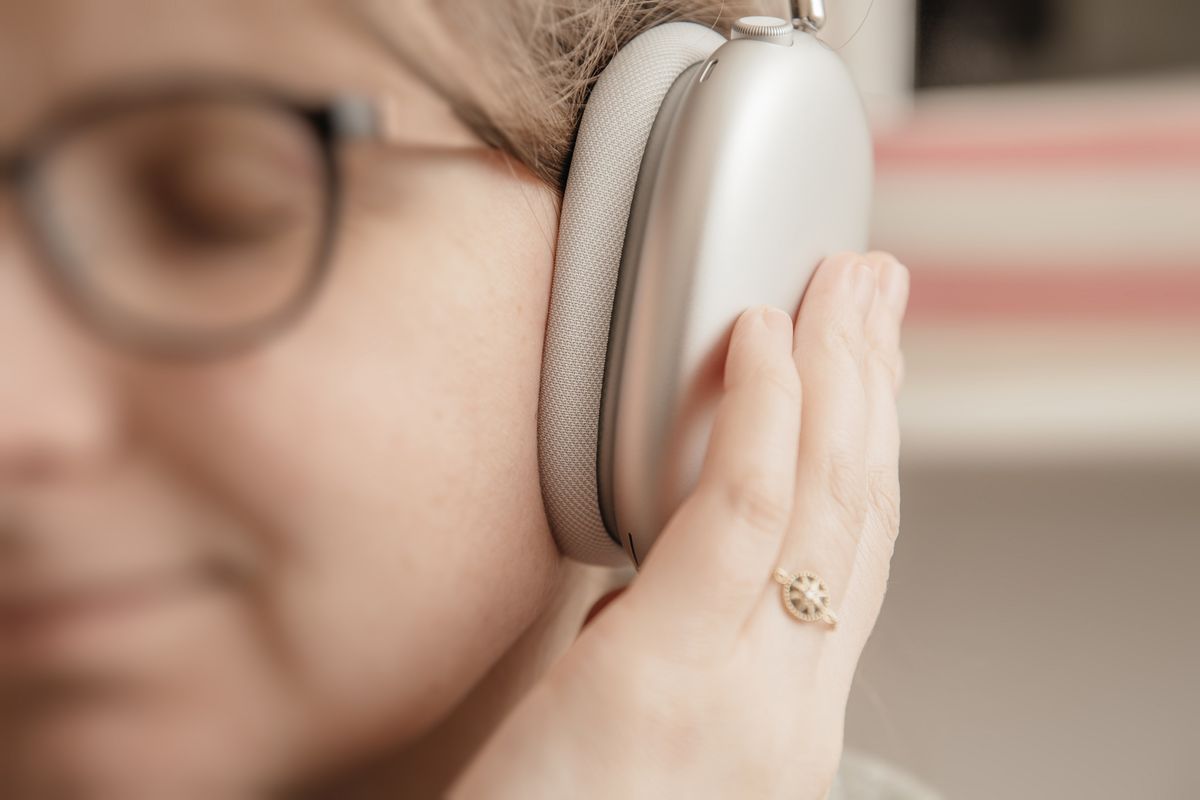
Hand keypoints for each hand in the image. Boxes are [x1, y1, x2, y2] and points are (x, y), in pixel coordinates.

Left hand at [451, 251, 909, 798]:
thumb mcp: (653, 737)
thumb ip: (673, 651)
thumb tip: (652, 576)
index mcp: (785, 711)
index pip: (853, 553)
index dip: (871, 444)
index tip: (869, 366)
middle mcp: (792, 701)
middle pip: (859, 513)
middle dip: (875, 384)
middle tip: (875, 290)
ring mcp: (746, 693)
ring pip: (822, 502)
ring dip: (840, 375)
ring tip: (842, 287)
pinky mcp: (667, 679)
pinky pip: (734, 522)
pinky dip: (756, 421)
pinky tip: (761, 344)